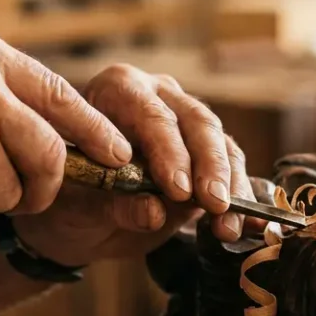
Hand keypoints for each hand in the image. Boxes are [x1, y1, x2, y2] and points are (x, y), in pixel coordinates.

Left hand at [11, 65, 264, 267]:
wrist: (75, 217)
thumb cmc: (68, 196)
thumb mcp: (78, 202)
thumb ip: (113, 203)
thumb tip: (155, 212)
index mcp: (119, 89)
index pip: (151, 114)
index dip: (169, 151)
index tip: (178, 191)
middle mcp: (159, 96)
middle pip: (197, 123)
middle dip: (210, 167)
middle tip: (214, 204)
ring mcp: (187, 121)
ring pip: (222, 145)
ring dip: (230, 186)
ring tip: (228, 226)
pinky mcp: (208, 153)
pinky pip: (232, 169)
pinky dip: (240, 198)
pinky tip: (247, 223)